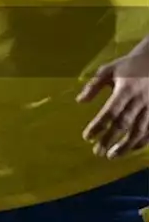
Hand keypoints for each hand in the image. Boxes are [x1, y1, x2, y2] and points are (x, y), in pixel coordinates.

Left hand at [78, 40, 149, 157]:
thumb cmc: (129, 66)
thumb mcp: (108, 70)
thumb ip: (93, 86)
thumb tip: (79, 101)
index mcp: (125, 90)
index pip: (110, 112)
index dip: (99, 125)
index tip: (87, 137)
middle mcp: (139, 101)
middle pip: (124, 124)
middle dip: (110, 140)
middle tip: (97, 152)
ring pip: (139, 132)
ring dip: (126, 146)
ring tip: (112, 155)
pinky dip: (141, 142)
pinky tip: (130, 149)